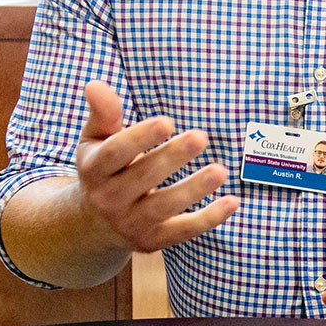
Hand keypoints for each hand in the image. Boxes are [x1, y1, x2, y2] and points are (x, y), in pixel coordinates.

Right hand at [72, 79, 237, 252]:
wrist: (92, 223)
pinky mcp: (151, 241)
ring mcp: (130, 223)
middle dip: (171, 158)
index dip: (140, 138)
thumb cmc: (105, 167)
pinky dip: (208, 219)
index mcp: (95, 168)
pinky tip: (232, 202)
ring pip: (163, 207)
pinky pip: (181, 232)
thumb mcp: (96, 140)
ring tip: (220, 170)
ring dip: (193, 190)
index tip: (167, 122)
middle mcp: (108, 199)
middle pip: (142, 177)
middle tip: (200, 137)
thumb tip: (95, 84)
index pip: (115, 153)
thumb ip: (102, 113)